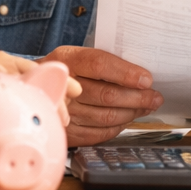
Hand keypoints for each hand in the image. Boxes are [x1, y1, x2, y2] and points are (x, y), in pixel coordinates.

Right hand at [42, 46, 160, 145]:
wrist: (35, 89)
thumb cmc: (67, 71)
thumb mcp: (78, 56)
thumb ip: (103, 63)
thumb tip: (140, 75)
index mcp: (66, 59)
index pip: (99, 65)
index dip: (126, 73)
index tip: (146, 80)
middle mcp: (62, 86)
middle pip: (106, 95)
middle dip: (137, 98)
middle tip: (155, 97)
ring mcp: (63, 112)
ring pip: (106, 117)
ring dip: (131, 113)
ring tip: (146, 107)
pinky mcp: (67, 132)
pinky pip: (99, 133)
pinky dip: (118, 127)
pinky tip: (127, 119)